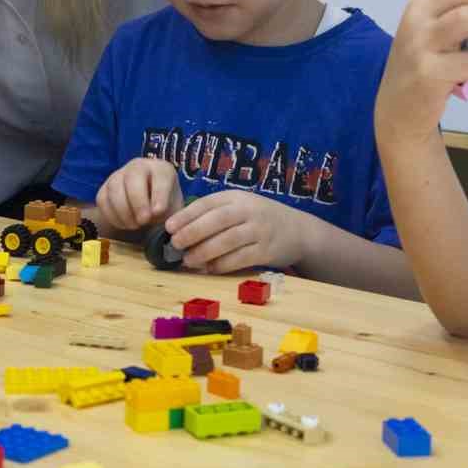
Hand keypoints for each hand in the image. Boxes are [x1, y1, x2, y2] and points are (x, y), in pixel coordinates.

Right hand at [96, 156, 181, 230]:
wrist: (147, 209)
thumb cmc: (164, 206)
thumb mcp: (173, 209)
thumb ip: (170, 213)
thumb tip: (157, 215)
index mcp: (161, 169)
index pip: (160, 175)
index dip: (159, 194)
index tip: (158, 211)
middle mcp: (138, 167)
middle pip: (133, 177)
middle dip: (138, 201)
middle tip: (144, 220)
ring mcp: (118, 175)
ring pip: (115, 187)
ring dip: (124, 211)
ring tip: (135, 225)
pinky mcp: (104, 189)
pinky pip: (103, 200)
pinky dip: (112, 215)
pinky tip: (125, 224)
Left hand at [165, 190, 310, 273]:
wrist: (299, 231)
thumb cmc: (260, 219)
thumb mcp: (240, 208)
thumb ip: (216, 215)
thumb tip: (180, 231)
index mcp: (237, 197)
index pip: (208, 203)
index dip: (186, 214)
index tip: (168, 226)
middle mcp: (249, 211)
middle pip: (217, 220)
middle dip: (193, 232)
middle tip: (175, 244)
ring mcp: (260, 230)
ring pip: (228, 240)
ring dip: (205, 251)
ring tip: (188, 260)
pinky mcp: (267, 250)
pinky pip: (241, 258)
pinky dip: (222, 265)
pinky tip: (209, 269)